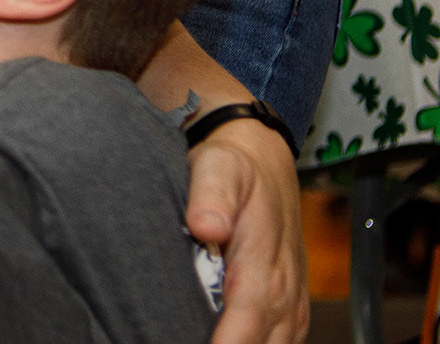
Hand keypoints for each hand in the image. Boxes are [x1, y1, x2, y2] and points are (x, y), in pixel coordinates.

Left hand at [185, 119, 308, 343]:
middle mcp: (283, 290)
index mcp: (264, 263)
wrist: (263, 161)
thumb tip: (206, 226)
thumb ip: (212, 195)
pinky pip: (281, 341)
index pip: (247, 320)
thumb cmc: (234, 167)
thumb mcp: (219, 167)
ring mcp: (290, 302)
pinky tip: (226, 340)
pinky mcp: (288, 306)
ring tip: (196, 341)